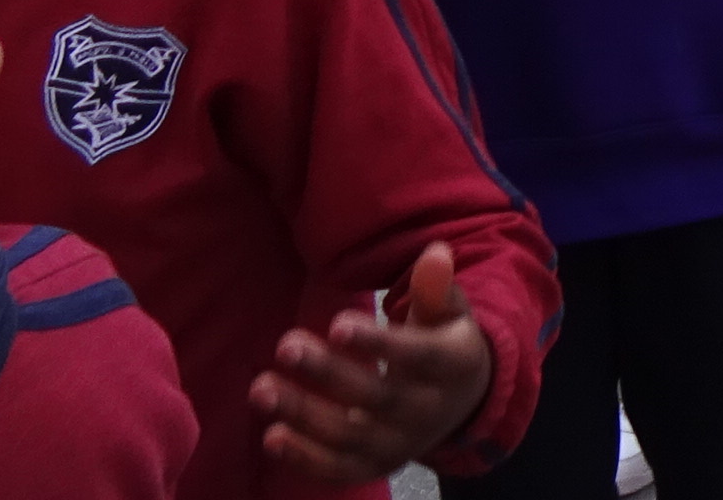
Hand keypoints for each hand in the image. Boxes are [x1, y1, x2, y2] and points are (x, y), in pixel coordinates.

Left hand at [250, 240, 492, 484]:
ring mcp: (400, 445)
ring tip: (261, 388)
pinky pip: (338, 470)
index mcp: (453, 366)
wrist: (461, 404)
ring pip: (349, 436)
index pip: (416, 355)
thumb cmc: (443, 344)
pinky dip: (305, 459)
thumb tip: (435, 252)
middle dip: (328, 373)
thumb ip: (436, 287)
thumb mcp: (448, 314)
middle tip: (286, 346)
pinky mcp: (375, 467)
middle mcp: (428, 411)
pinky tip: (271, 436)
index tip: (337, 324)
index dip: (377, 343)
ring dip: (303, 415)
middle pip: (375, 396)